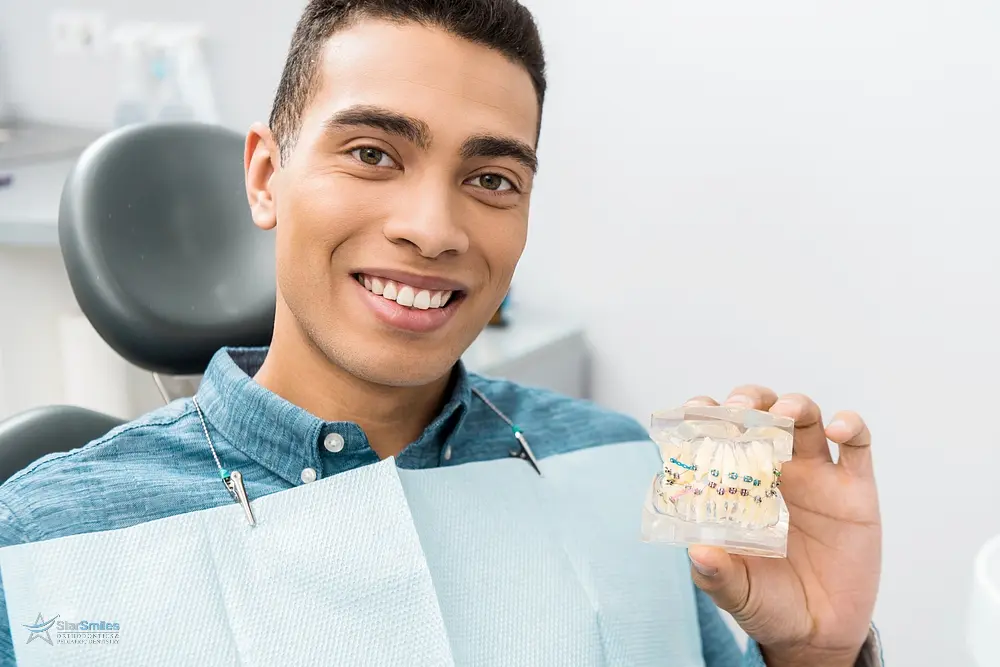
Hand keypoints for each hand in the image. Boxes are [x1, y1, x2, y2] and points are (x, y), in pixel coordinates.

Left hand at [683, 386, 880, 666]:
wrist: (820, 633)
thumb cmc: (768, 603)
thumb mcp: (735, 591)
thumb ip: (715, 574)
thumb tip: (697, 552)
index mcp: (738, 483)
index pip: (720, 434)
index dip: (706, 415)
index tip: (694, 409)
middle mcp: (776, 470)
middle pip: (763, 411)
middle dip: (749, 399)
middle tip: (736, 409)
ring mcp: (817, 475)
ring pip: (807, 417)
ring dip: (794, 404)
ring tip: (783, 413)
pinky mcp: (855, 489)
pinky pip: (858, 444)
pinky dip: (850, 425)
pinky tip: (837, 430)